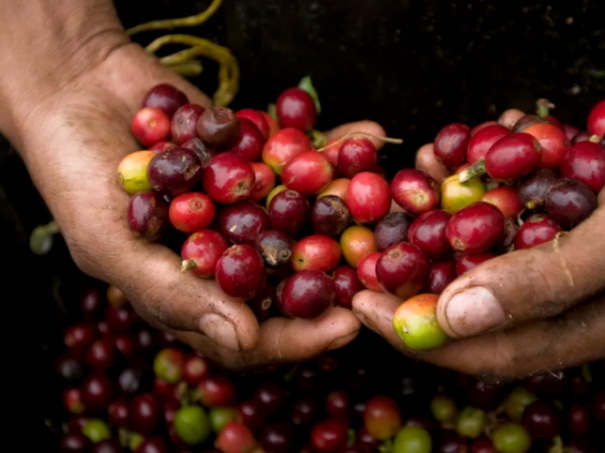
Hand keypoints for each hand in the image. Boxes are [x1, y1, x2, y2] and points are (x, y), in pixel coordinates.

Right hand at [0, 0, 375, 368]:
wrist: (75, 86)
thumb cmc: (74, 175)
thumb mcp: (110, 242)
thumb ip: (174, 293)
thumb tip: (245, 340)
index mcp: (194, 291)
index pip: (253, 332)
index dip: (298, 336)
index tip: (344, 328)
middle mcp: (227, 252)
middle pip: (293, 280)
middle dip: (340, 277)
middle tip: (385, 272)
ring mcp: (247, 203)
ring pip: (309, 216)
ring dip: (354, 207)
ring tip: (397, 201)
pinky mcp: (257, 156)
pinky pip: (302, 157)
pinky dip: (334, 145)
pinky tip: (368, 134)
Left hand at [354, 57, 604, 381]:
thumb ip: (547, 281)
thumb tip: (456, 319)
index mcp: (602, 323)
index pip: (498, 350)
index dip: (427, 335)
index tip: (367, 310)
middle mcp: (580, 294)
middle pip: (482, 304)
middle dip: (420, 277)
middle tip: (366, 257)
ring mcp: (569, 247)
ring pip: (485, 248)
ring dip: (441, 217)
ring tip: (405, 188)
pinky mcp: (561, 205)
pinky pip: (503, 202)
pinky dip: (475, 178)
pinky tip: (450, 152)